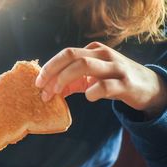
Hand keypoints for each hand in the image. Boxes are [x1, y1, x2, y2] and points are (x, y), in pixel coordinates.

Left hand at [35, 42, 166, 116]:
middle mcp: (103, 55)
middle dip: (52, 72)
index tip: (38, 82)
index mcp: (93, 51)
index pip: (66, 54)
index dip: (49, 67)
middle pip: (71, 55)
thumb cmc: (114, 80)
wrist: (146, 86)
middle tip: (42, 89)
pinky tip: (88, 97)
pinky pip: (104, 86)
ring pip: (84, 65)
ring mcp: (115, 67)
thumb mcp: (91, 78)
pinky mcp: (125, 84)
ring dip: (65, 79)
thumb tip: (48, 91)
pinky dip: (91, 92)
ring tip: (56, 93)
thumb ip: (71, 83)